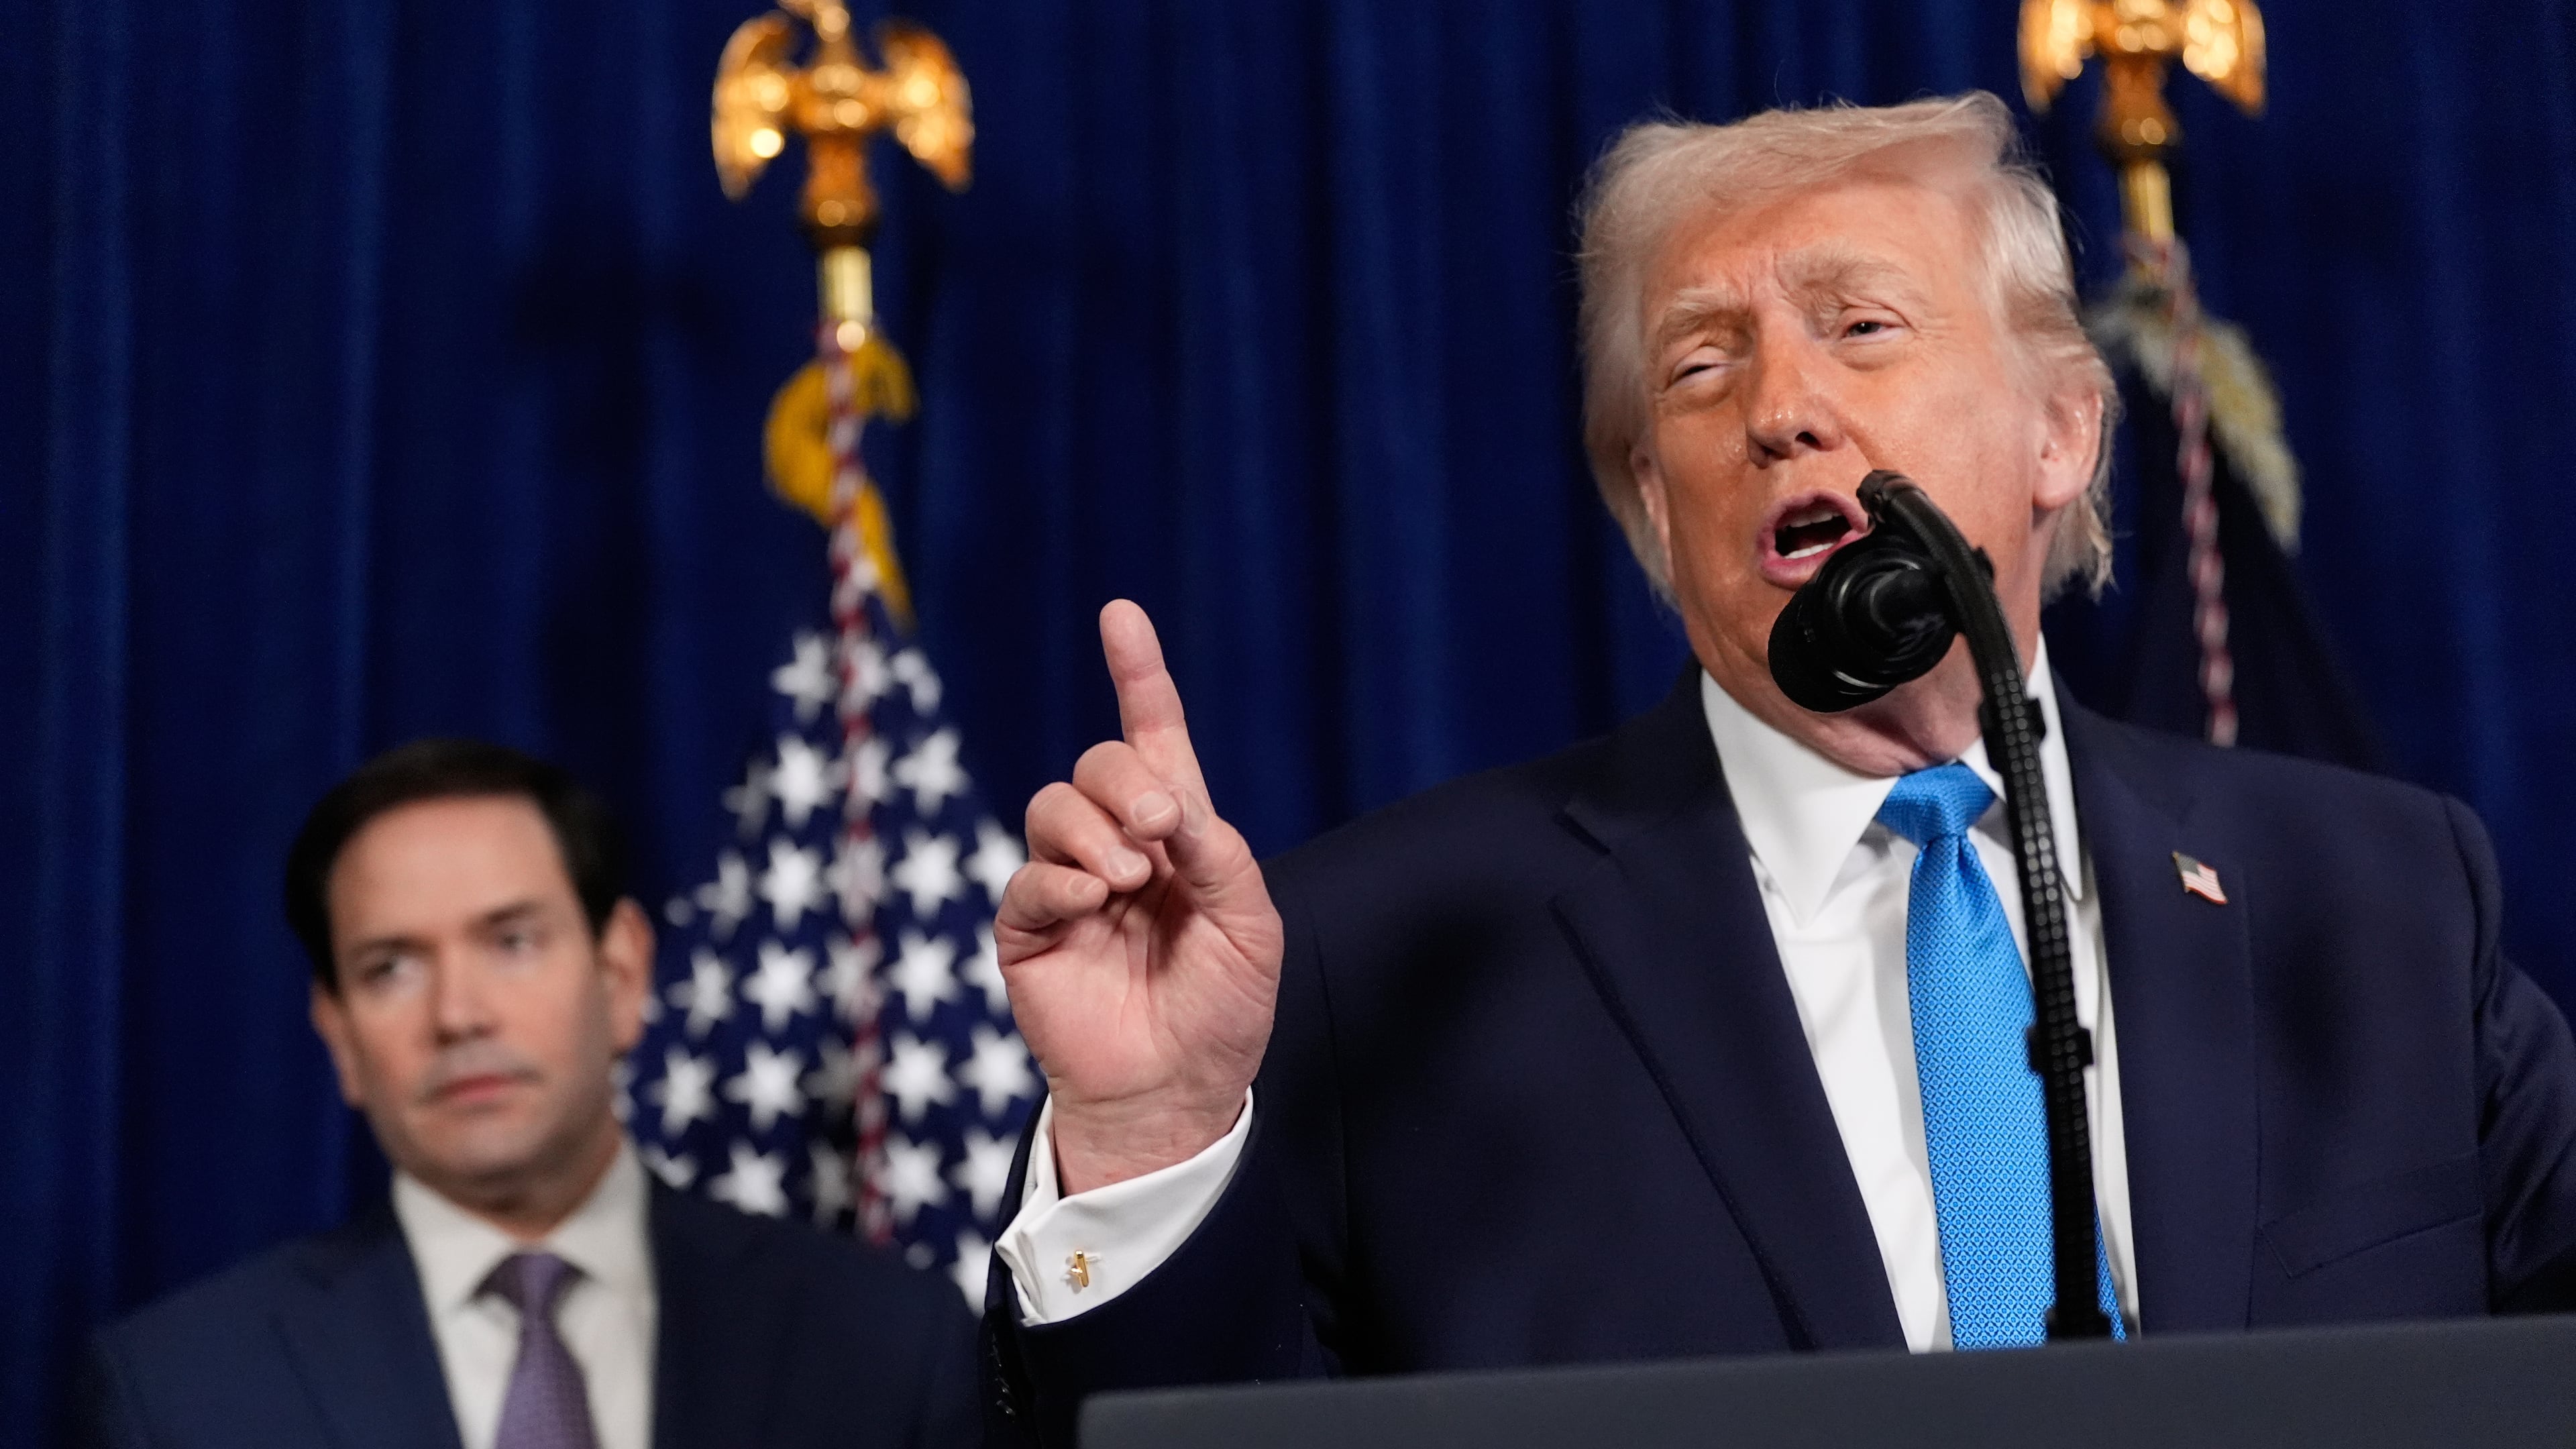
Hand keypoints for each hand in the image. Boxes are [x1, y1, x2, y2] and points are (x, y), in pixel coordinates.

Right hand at [996, 601, 1284, 1193]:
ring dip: (1097, 832)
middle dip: (1130, 782)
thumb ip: (1219, 854)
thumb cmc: (1221, 1011)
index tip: (1121, 615)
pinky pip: (1028, 876)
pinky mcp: (1028, 929)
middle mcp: (1118, 845)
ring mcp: (1068, 884)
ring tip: (1129, 884)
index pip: (1154, 737)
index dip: (1138, 675)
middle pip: (1101, 763)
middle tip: (1163, 836)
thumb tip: (1171, 806)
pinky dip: (1062, 880)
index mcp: (1177, 834)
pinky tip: (1092, 905)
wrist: (1177, 1091)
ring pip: (1054, 806)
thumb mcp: (1251, 925)